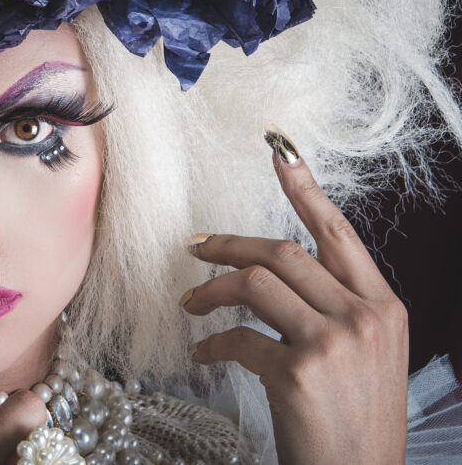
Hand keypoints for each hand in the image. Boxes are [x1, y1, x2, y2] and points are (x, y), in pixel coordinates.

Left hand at [183, 131, 408, 464]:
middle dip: (229, 245)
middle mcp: (363, 317)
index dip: (305, 191)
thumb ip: (335, 308)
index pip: (338, 234)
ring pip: (255, 283)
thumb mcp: (366, 355)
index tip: (280, 154)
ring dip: (211, 290)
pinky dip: (211, 344)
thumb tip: (279, 271)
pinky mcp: (299, 373)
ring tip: (190, 303)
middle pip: (282, 252)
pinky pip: (238, 338)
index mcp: (382, 306)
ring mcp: (332, 344)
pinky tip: (202, 354)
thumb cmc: (356, 419)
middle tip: (196, 248)